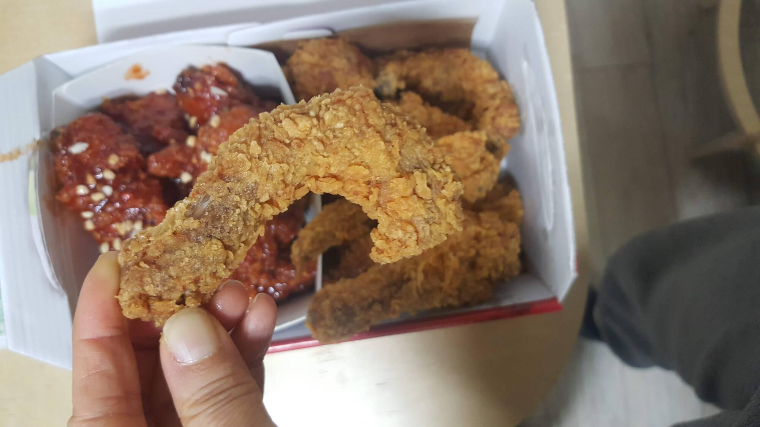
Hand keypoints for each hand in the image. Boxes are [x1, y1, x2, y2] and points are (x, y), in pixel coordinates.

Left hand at [69, 252, 277, 426]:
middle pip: (146, 359)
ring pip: (191, 369)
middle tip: (207, 273)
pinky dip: (244, 354)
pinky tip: (261, 320)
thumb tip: (188, 322)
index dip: (102, 305)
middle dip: (180, 310)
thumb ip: (210, 392)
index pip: (95, 364)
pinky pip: (224, 388)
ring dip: (221, 326)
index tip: (120, 257)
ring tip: (245, 295)